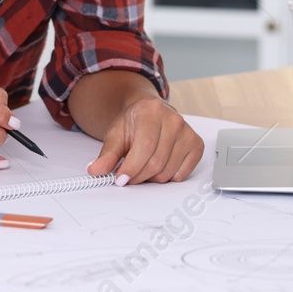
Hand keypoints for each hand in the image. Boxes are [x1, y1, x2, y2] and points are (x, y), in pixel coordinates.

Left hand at [85, 96, 203, 182]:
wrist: (148, 112)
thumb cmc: (133, 123)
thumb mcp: (115, 134)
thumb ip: (107, 154)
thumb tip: (95, 170)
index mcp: (151, 111)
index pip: (144, 147)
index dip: (131, 167)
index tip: (120, 179)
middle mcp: (173, 120)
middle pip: (156, 162)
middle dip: (138, 176)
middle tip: (127, 177)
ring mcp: (188, 132)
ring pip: (168, 171)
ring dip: (151, 178)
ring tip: (141, 168)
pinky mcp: (196, 145)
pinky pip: (181, 174)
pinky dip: (167, 177)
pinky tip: (157, 166)